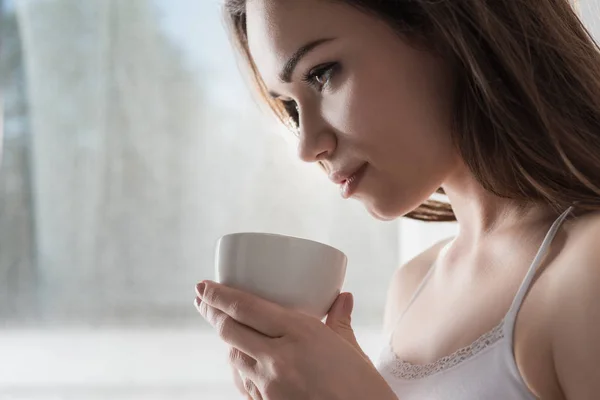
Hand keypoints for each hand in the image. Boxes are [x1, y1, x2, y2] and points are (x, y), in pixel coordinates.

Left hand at [194, 280, 396, 399]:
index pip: (245, 308)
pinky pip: (243, 383)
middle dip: (211, 312)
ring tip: (224, 327)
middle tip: (201, 299)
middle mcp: (278, 358)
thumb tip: (343, 297)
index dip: (218, 295)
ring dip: (226, 341)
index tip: (203, 286)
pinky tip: (242, 362)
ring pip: (232, 357)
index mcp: (300, 333)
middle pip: (230, 330)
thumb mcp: (352, 349)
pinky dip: (239, 368)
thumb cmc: (364, 389)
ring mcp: (270, 386)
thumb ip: (339, 320)